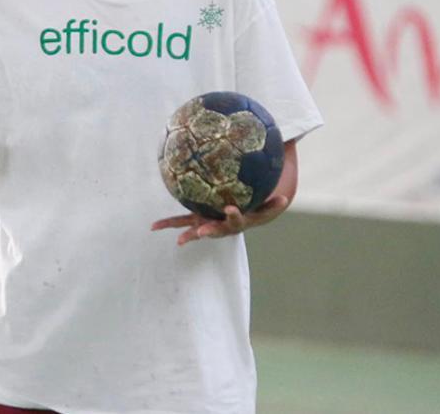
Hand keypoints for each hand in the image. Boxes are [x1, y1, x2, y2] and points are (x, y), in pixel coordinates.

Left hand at [151, 194, 290, 245]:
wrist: (243, 218)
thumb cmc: (257, 210)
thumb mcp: (268, 208)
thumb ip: (275, 205)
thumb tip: (286, 199)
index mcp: (236, 222)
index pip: (236, 220)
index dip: (233, 216)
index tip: (230, 209)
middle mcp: (220, 227)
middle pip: (214, 230)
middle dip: (208, 231)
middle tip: (201, 233)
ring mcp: (207, 224)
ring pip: (194, 229)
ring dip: (186, 234)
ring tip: (178, 240)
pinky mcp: (196, 220)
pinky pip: (180, 221)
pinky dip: (167, 224)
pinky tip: (152, 226)